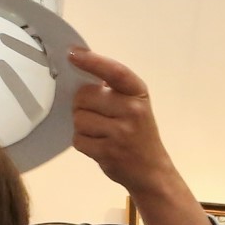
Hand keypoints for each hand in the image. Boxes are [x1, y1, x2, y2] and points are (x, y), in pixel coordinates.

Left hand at [67, 49, 183, 197]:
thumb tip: (80, 67)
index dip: (92, 61)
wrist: (151, 171)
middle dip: (82, 104)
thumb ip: (113, 89)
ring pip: (79, 119)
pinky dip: (83, 143)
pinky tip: (98, 145)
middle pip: (84, 96)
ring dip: (82, 126)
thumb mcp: (135, 105)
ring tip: (99, 133)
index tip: (72, 54)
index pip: (114, 72)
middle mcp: (132, 110)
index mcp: (138, 93)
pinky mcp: (108, 152)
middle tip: (96, 114)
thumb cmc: (138, 134)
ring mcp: (121, 133)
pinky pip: (78, 140)